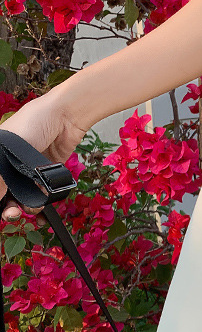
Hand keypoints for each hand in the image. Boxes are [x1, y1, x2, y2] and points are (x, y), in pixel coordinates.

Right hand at [0, 93, 89, 225]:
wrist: (65, 118)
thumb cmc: (32, 122)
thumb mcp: (9, 146)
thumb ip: (0, 175)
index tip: (0, 206)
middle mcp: (8, 167)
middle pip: (4, 195)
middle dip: (7, 209)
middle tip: (12, 214)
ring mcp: (27, 172)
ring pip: (22, 198)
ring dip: (26, 207)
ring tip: (31, 209)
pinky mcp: (45, 176)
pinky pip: (41, 195)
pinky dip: (42, 203)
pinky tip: (44, 208)